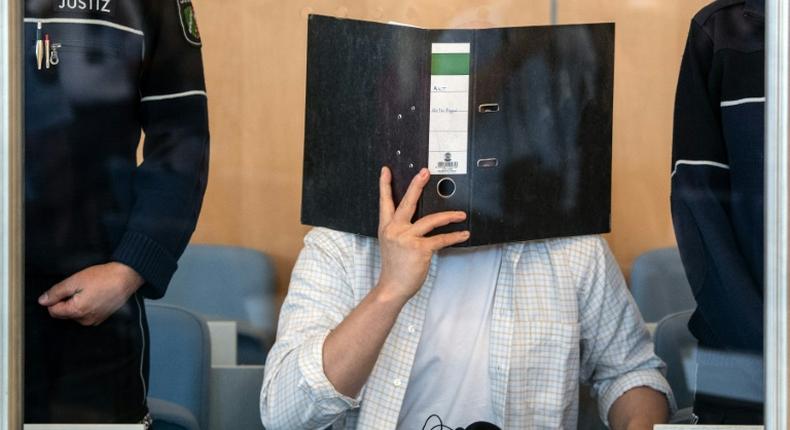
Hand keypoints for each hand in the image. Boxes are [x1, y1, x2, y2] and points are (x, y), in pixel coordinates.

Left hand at [38, 262, 144, 325]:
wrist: (126, 277)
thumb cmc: (104, 277)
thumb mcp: (75, 280)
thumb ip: (56, 292)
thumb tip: (43, 300)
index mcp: (76, 311)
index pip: (53, 310)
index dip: (55, 298)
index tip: (67, 288)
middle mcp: (85, 320)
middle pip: (64, 313)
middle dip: (67, 301)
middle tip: (80, 288)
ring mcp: (95, 320)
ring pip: (75, 314)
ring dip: (77, 303)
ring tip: (90, 290)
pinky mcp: (102, 318)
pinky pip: (86, 314)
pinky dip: (87, 305)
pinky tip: (96, 295)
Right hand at [376, 166, 468, 300]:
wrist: (392, 287)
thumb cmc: (394, 267)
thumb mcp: (391, 244)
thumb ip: (400, 231)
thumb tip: (417, 221)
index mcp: (386, 227)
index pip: (384, 202)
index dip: (384, 185)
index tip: (386, 170)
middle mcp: (395, 230)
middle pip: (407, 203)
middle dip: (416, 186)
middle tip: (424, 172)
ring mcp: (407, 239)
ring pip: (431, 220)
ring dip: (448, 216)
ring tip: (461, 214)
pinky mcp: (420, 249)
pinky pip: (440, 239)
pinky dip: (454, 236)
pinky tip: (463, 234)